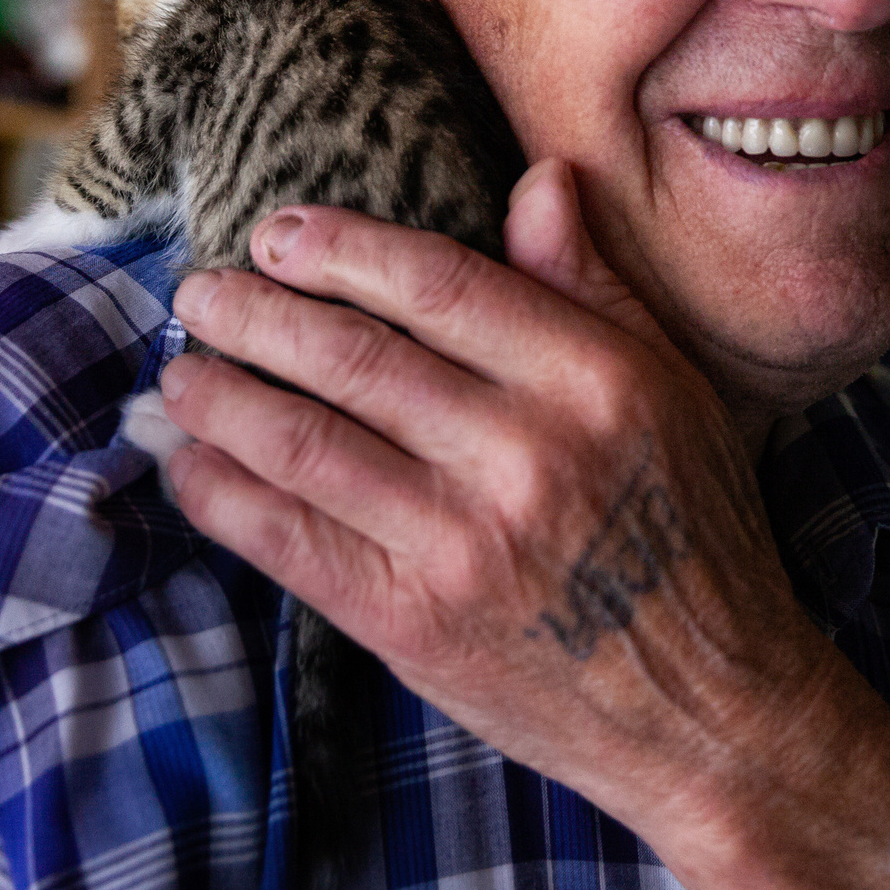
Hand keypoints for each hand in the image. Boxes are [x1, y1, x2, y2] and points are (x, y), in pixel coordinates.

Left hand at [156, 159, 889, 889]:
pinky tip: (189, 464)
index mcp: (594, 379)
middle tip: (200, 292)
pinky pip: (289, 540)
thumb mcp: (674, 391)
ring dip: (220, 398)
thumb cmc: (695, 536)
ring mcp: (463, 542)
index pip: (436, 283)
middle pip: (353, 357)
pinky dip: (222, 495)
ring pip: (304, 442)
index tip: (277, 232)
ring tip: (181, 372)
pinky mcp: (413, 623)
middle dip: (255, 315)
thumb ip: (593, 287)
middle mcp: (526, 452)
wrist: (708, 710)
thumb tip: (541, 179)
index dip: (340, 249)